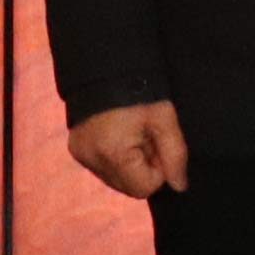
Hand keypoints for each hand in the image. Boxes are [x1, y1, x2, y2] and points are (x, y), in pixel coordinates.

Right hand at [70, 100, 190, 198]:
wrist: (106, 66)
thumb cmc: (140, 91)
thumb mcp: (164, 118)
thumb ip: (175, 155)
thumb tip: (179, 187)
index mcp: (113, 154)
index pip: (144, 188)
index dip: (158, 168)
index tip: (157, 142)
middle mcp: (92, 160)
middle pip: (128, 187)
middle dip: (143, 167)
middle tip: (146, 136)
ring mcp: (81, 155)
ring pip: (115, 179)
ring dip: (129, 163)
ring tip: (132, 133)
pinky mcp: (76, 149)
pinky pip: (102, 167)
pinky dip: (114, 157)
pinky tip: (118, 134)